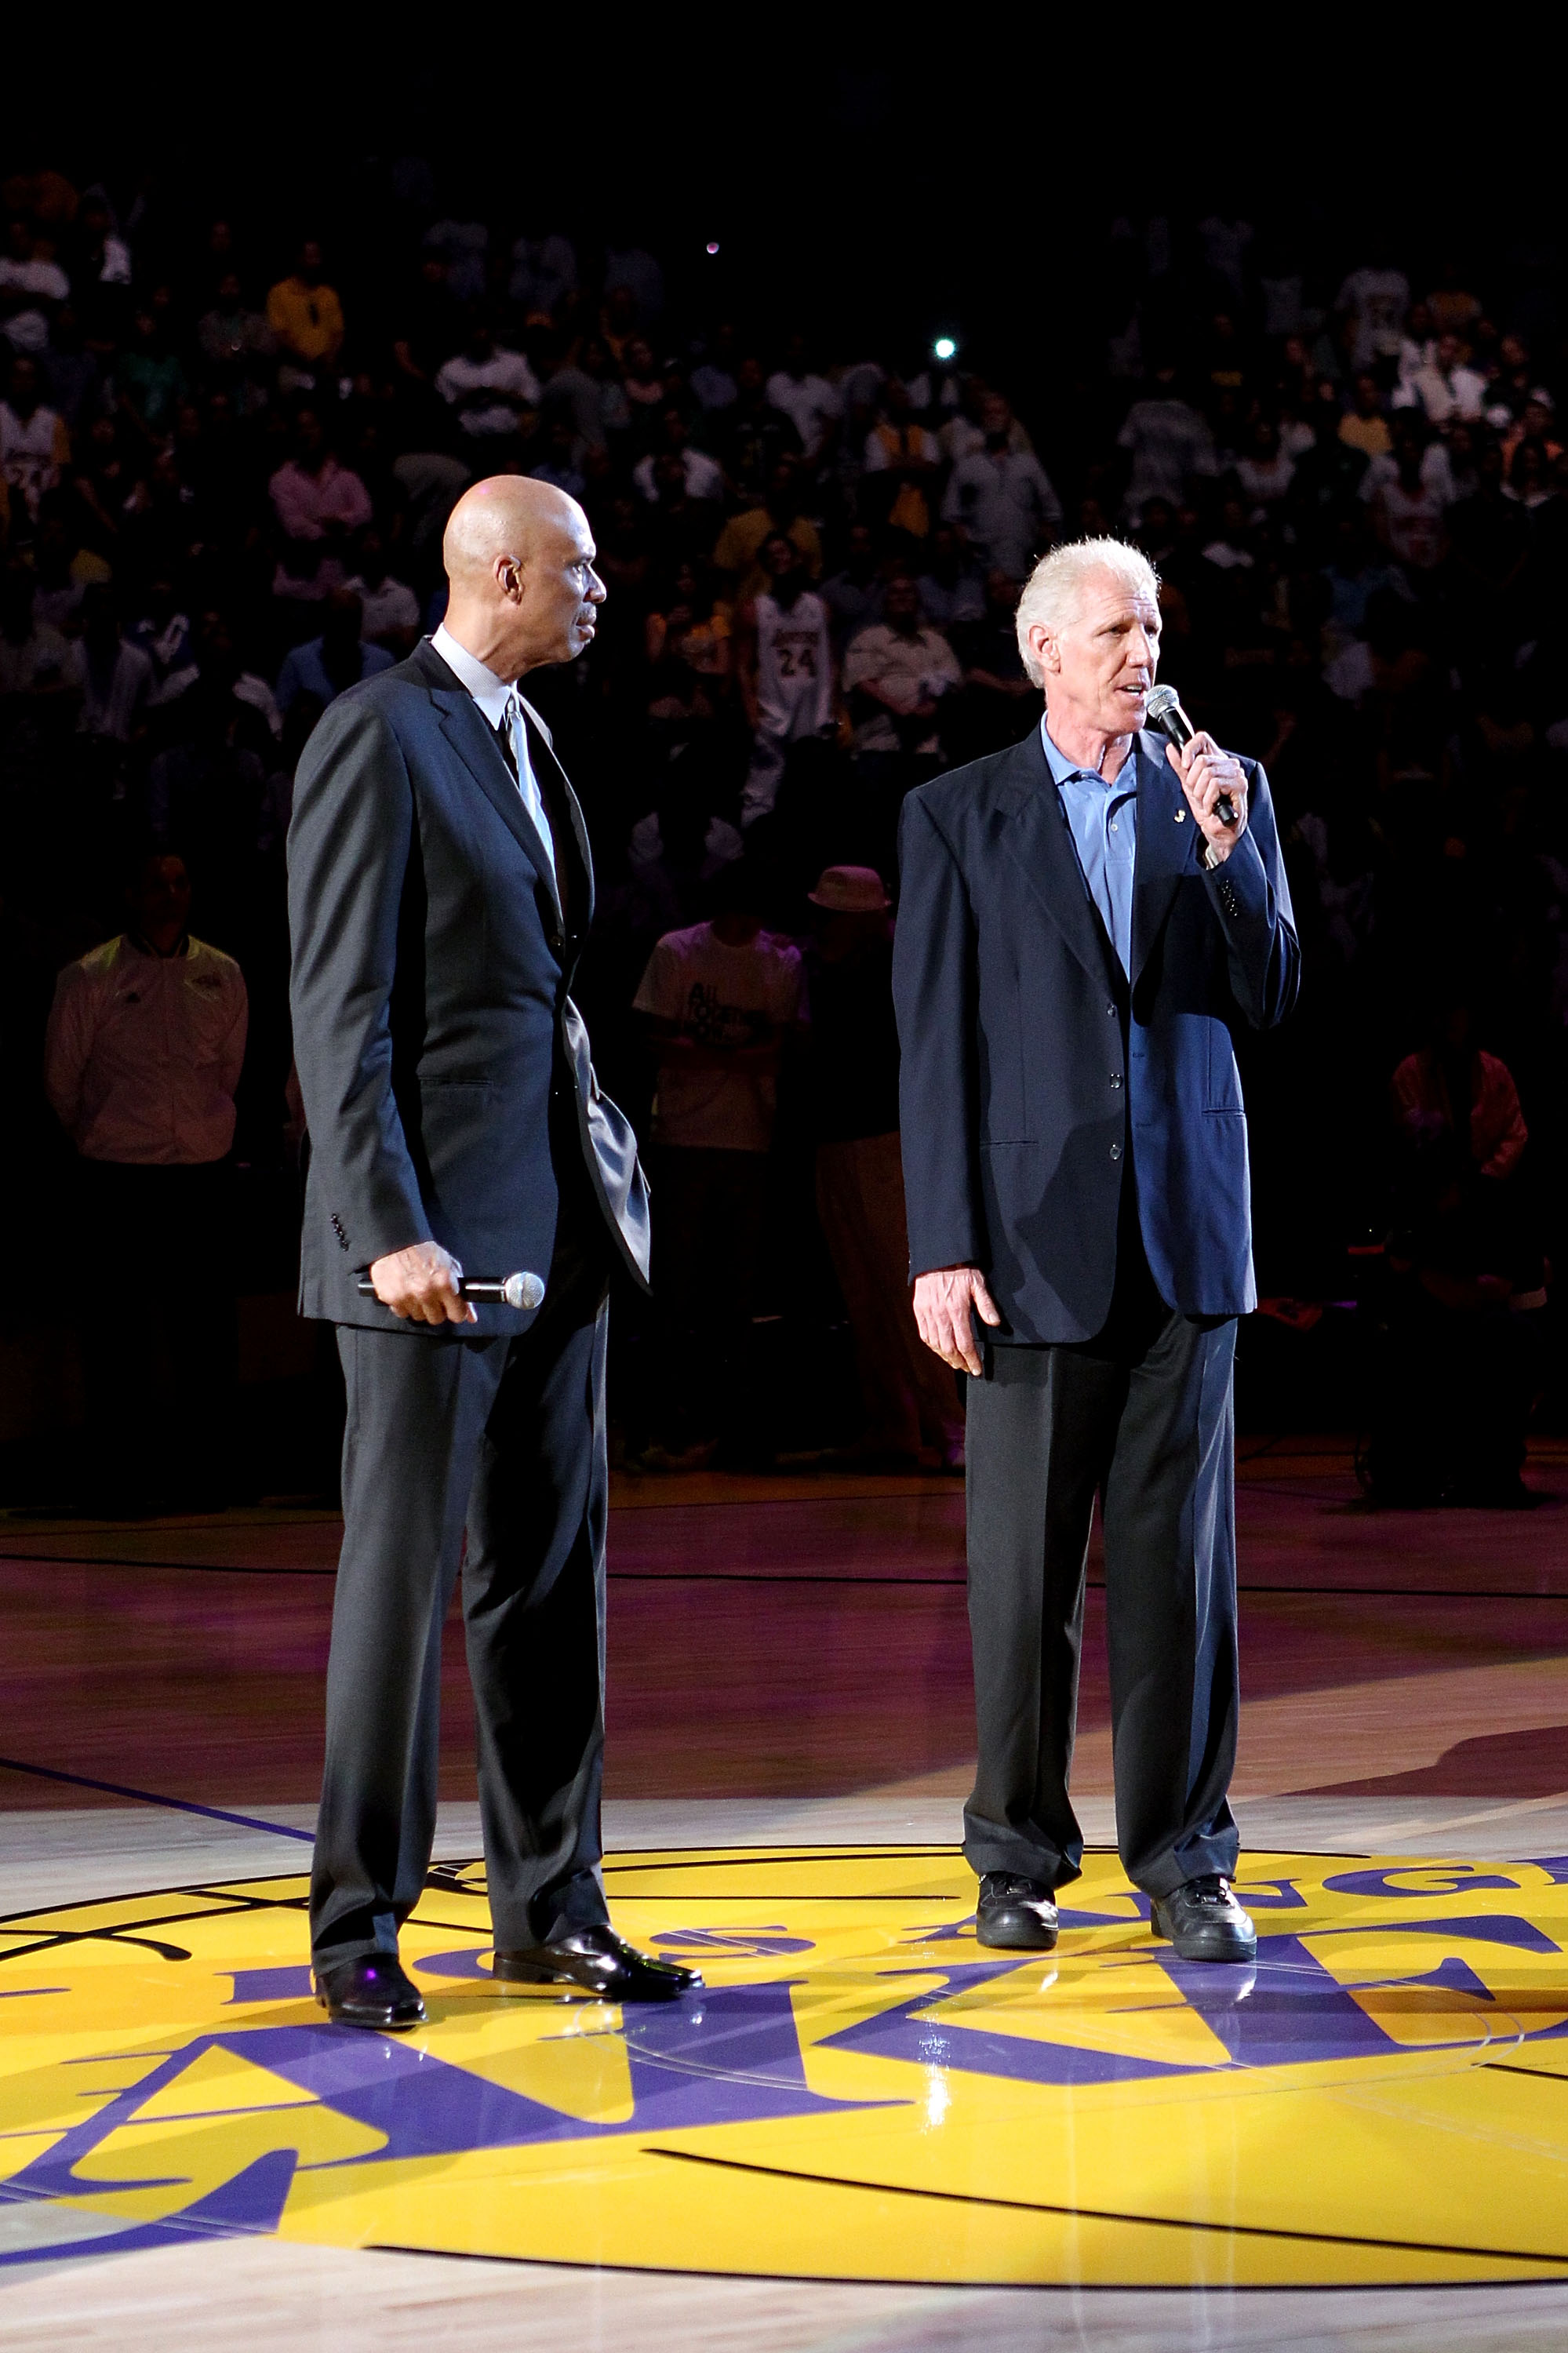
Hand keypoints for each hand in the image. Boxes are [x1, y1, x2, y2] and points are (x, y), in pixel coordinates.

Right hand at [368, 1240, 475, 1325]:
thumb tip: (471, 1315)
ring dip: (419, 1308)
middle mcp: (426, 1291)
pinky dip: (403, 1305)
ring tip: (417, 1291)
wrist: (398, 1240)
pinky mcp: (391, 1298)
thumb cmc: (423, 1250)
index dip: (456, 1311)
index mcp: (444, 1283)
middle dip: (436, 1310)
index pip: (457, 1314)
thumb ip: (462, 1291)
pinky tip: (405, 1292)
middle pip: (436, 1319)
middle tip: (432, 1297)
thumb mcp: (450, 1266)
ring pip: (418, 1317)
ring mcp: (407, 1297)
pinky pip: (401, 1313)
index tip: (452, 1308)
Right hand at [912, 1265, 1001, 1373]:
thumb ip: (986, 1305)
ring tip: (955, 1362)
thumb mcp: (978, 1283)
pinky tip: (939, 1349)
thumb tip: (995, 1323)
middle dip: (959, 1362)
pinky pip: (924, 1335)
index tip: (976, 1369)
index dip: (971, 1359)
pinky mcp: (919, 1310)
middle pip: (949, 1348)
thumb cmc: (960, 1268)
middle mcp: (941, 1315)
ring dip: (946, 1357)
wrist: (938, 1255)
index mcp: (957, 1310)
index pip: (965, 1343)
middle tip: (966, 1368)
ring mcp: (928, 1313)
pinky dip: (932, 1346)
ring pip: (935, 1344)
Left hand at [1166, 731, 1247, 861]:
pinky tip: (1212, 808)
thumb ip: (1181, 768)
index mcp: (1216, 760)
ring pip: (1207, 773)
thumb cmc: (1208, 809)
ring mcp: (1236, 773)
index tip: (1184, 766)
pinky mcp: (1240, 785)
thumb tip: (1171, 748)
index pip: (1202, 738)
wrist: (1219, 832)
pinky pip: (1215, 785)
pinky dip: (1208, 800)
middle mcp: (1228, 763)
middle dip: (1193, 782)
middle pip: (1201, 760)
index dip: (1189, 749)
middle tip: (1198, 796)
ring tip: (1206, 803)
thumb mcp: (1189, 786)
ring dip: (1201, 794)